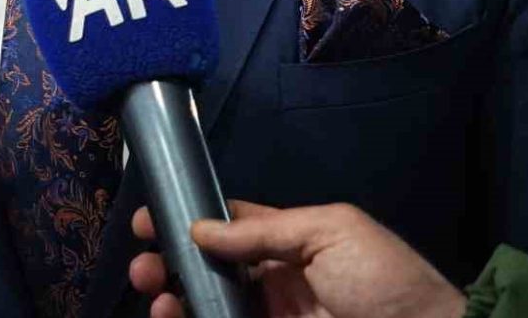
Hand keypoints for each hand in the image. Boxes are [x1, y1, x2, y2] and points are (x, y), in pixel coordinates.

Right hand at [130, 200, 465, 317]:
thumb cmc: (384, 280)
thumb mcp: (330, 232)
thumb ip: (265, 230)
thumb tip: (202, 227)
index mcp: (292, 244)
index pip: (231, 228)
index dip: (190, 220)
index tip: (149, 221)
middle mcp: (276, 283)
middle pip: (210, 270)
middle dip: (171, 264)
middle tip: (143, 266)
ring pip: (209, 307)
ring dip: (174, 298)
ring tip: (154, 295)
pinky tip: (173, 315)